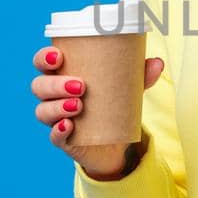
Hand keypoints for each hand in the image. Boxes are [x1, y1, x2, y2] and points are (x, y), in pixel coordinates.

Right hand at [31, 45, 164, 178]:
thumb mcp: (126, 88)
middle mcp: (53, 97)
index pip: (42, 63)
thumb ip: (141, 75)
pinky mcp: (63, 140)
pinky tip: (69, 126)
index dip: (43, 58)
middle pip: (39, 86)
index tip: (58, 56)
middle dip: (55, 84)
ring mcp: (56, 119)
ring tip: (79, 105)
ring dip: (57, 106)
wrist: (115, 141)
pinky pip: (53, 136)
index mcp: (62, 75)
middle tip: (81, 85)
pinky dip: (58, 131)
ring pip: (42, 111)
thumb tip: (158, 63)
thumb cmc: (112, 103)